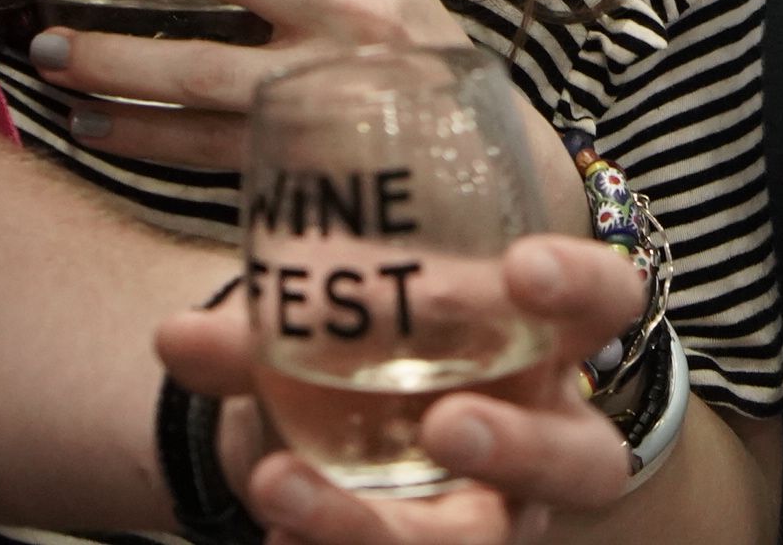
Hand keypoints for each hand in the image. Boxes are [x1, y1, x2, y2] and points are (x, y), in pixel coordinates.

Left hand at [29, 0, 574, 217]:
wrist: (478, 168)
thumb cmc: (402, 52)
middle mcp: (356, 14)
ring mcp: (328, 92)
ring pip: (205, 69)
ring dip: (115, 58)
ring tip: (48, 50)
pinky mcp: (304, 161)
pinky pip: (203, 149)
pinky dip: (139, 136)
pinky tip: (88, 122)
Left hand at [153, 239, 654, 540]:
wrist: (358, 440)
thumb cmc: (387, 357)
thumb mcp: (347, 325)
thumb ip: (272, 324)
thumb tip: (175, 337)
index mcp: (544, 346)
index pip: (606, 304)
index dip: (581, 286)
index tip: (519, 266)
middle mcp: (543, 440)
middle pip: (580, 461)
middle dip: (520, 447)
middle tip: (446, 423)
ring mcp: (498, 516)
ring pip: (476, 542)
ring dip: (377, 526)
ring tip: (280, 489)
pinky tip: (273, 537)